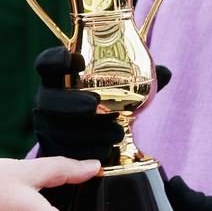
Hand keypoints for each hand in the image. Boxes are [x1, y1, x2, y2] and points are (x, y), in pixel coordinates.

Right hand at [33, 45, 171, 161]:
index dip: (54, 59)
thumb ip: (139, 80)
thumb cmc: (104, 105)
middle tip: (94, 104)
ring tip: (116, 132)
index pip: (46, 63)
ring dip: (86, 131)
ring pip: (56, 128)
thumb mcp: (116, 89)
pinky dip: (87, 151)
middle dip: (70, 102)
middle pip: (47, 100)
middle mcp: (45, 99)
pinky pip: (64, 151)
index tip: (72, 58)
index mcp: (57, 78)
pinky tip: (107, 150)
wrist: (85, 138)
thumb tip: (165, 72)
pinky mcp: (52, 148)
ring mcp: (45, 125)